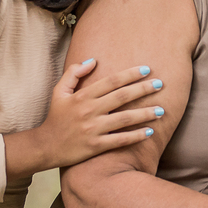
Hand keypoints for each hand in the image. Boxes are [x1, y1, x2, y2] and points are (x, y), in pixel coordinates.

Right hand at [6, 60, 164, 177]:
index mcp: (82, 96)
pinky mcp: (96, 146)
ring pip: (124, 119)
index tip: (147, 69)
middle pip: (122, 97)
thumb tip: (93, 60)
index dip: (130, 74)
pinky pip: (120, 140)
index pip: (111, 81)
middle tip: (161, 84)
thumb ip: (74, 73)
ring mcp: (93, 129)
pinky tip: (150, 132)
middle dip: (143, 89)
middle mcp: (89, 111)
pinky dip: (136, 136)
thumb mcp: (59, 92)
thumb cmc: (55, 117)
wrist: (45, 146)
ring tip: (161, 110)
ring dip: (145, 114)